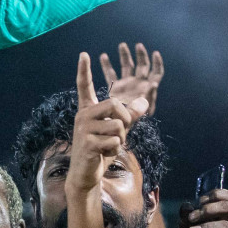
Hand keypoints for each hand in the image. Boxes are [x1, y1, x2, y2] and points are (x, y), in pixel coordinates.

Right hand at [68, 52, 148, 196]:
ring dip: (120, 139)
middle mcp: (83, 116)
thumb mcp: (118, 130)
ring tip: (108, 146)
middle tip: (119, 134)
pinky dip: (115, 150)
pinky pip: (114, 141)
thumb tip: (145, 101)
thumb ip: (131, 115)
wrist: (85, 173)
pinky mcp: (87, 143)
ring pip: (118, 126)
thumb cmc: (100, 149)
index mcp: (88, 110)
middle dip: (126, 121)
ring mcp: (83, 129)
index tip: (83, 54)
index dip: (84, 71)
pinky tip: (103, 154)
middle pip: (116, 105)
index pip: (84, 87)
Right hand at [99, 42, 164, 116]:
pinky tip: (103, 56)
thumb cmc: (132, 122)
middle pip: (142, 66)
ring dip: (125, 55)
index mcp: (147, 88)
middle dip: (141, 55)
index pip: (156, 73)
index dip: (157, 63)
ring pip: (127, 67)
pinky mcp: (115, 89)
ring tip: (122, 45)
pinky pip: (111, 75)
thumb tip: (155, 84)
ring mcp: (126, 85)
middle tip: (138, 45)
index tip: (155, 54)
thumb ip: (149, 97)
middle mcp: (138, 85)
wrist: (118, 127)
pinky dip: (107, 66)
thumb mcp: (143, 110)